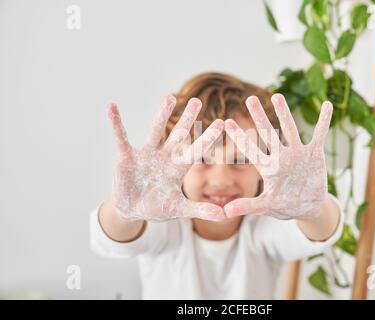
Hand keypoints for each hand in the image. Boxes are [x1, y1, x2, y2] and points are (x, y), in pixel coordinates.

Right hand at [107, 96, 225, 221]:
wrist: (132, 211)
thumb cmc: (157, 207)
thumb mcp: (179, 209)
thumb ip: (200, 210)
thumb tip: (225, 215)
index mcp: (178, 169)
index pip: (195, 151)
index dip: (207, 138)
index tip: (221, 123)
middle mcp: (164, 157)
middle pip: (178, 136)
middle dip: (187, 120)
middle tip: (197, 100)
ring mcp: (146, 155)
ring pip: (155, 131)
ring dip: (161, 115)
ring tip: (170, 97)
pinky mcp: (126, 157)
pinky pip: (121, 138)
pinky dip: (116, 123)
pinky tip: (112, 107)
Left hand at [223, 93, 332, 219]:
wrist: (308, 206)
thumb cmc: (284, 206)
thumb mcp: (266, 206)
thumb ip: (247, 206)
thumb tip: (224, 213)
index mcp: (268, 167)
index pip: (250, 150)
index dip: (239, 137)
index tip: (226, 122)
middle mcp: (281, 156)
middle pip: (268, 133)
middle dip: (259, 117)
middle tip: (250, 98)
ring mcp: (297, 153)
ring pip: (290, 129)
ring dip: (284, 113)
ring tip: (277, 96)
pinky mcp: (314, 153)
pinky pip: (320, 134)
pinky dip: (324, 121)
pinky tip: (327, 104)